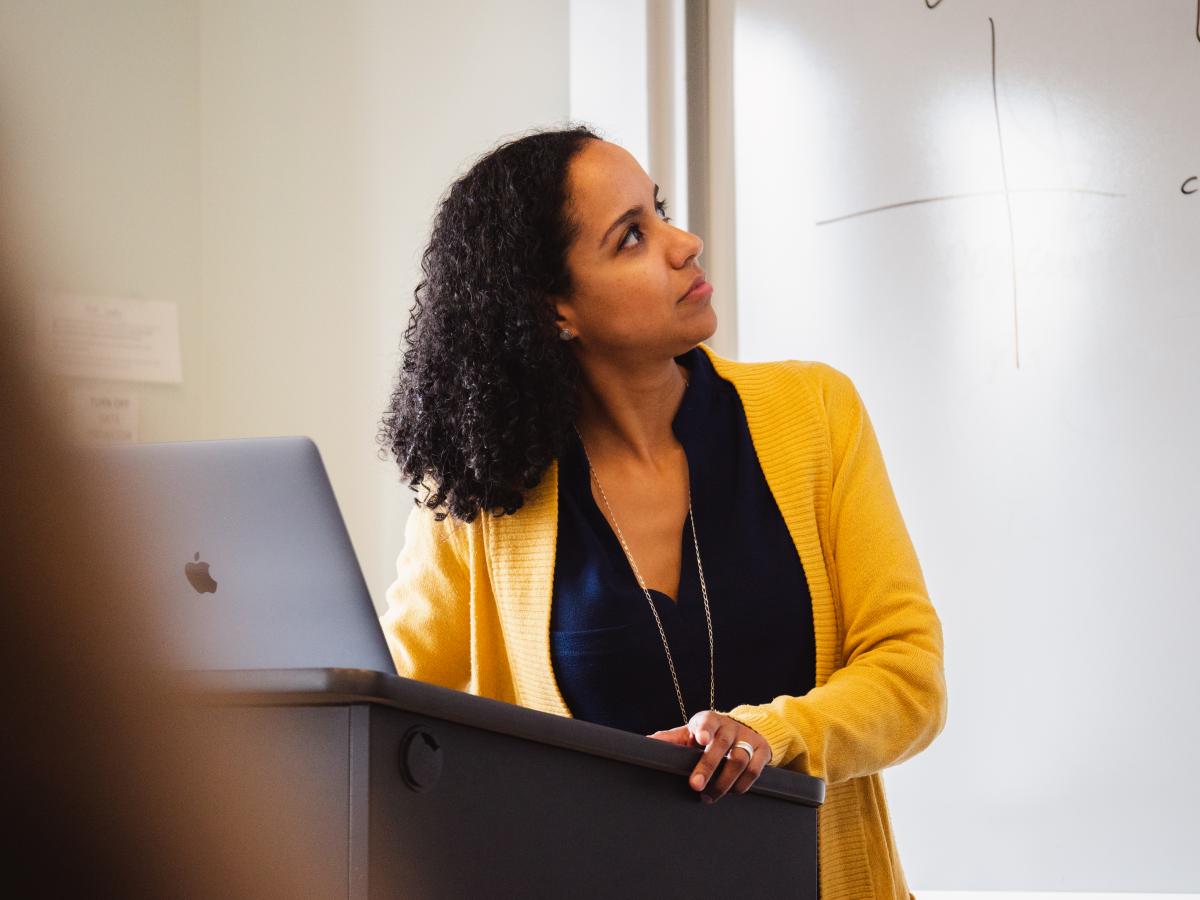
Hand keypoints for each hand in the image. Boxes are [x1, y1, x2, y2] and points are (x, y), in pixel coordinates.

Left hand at [647, 710, 770, 802]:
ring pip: (739, 759)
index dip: (704, 729)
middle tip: (695, 786)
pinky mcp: (762, 750)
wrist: (743, 730)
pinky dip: (742, 784)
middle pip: (720, 745)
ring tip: (709, 796)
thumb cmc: (708, 735)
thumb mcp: (688, 734)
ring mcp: (747, 737)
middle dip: (708, 767)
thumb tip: (644, 746)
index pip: (706, 721)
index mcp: (709, 720)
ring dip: (723, 782)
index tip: (701, 739)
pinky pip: (754, 770)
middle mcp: (729, 726)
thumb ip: (668, 740)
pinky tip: (732, 791)